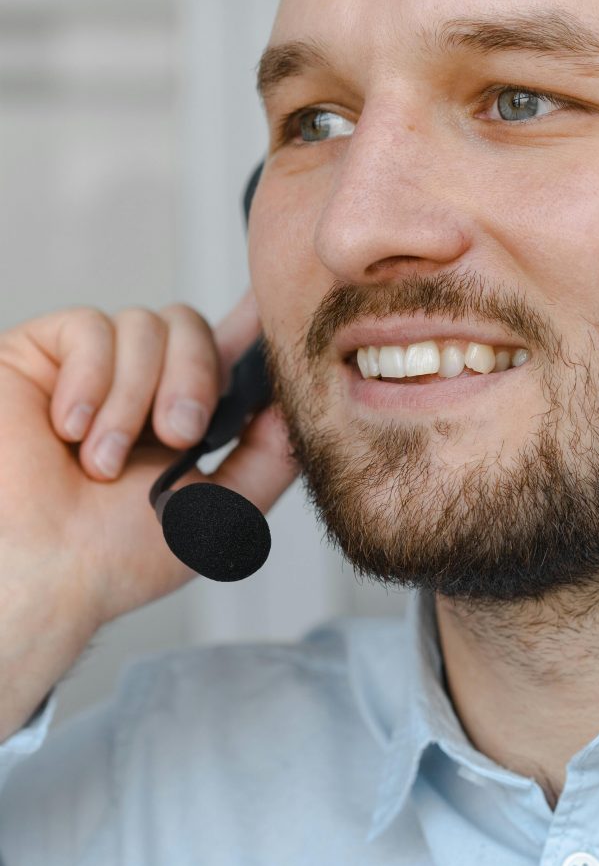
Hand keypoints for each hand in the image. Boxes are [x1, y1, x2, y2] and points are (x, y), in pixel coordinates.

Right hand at [0, 292, 298, 738]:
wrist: (46, 568)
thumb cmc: (117, 556)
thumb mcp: (220, 511)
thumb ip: (267, 459)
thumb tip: (292, 405)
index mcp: (177, 413)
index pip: (221, 347)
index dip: (251, 317)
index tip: (277, 297)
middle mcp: (136, 383)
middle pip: (189, 323)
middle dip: (194, 378)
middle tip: (177, 436)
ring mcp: (89, 367)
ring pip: (142, 324)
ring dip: (133, 400)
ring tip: (103, 462)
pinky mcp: (41, 354)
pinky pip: (88, 327)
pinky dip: (89, 382)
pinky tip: (68, 429)